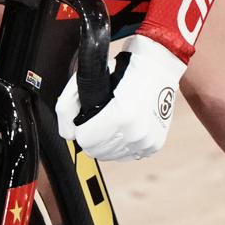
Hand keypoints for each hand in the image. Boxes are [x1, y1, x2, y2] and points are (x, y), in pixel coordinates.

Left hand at [58, 31, 181, 161]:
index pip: (84, 139)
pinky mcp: (154, 144)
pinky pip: (127, 155)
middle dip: (92, 136)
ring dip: (106, 142)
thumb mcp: (90, 80)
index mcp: (121, 115)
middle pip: (96, 151)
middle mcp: (136, 132)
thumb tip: (67, 133)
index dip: (80, 128)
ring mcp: (147, 141)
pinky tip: (123, 128)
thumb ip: (68, 106)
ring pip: (110, 156)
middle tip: (98, 118)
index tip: (85, 117)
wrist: (158, 68)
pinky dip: (121, 144)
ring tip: (112, 122)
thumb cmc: (123, 70)